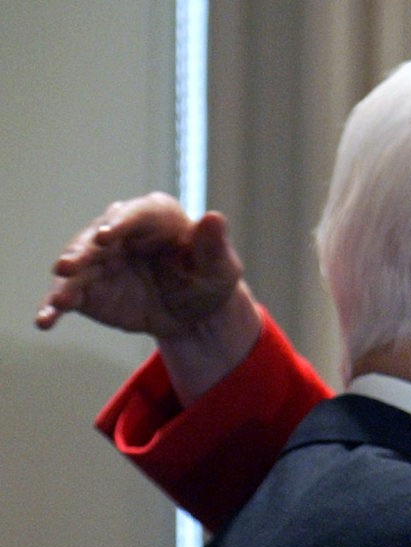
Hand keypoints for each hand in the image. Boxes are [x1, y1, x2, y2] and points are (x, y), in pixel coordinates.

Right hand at [36, 192, 262, 403]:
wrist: (193, 313)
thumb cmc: (208, 279)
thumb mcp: (220, 267)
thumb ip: (214, 245)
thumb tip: (214, 218)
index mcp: (155, 216)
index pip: (135, 216)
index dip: (119, 225)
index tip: (106, 238)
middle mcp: (120, 231)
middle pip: (95, 240)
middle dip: (81, 254)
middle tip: (68, 267)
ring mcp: (99, 258)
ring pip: (77, 267)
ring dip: (65, 282)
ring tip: (58, 301)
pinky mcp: (88, 287)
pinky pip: (68, 294)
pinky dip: (55, 307)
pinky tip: (45, 320)